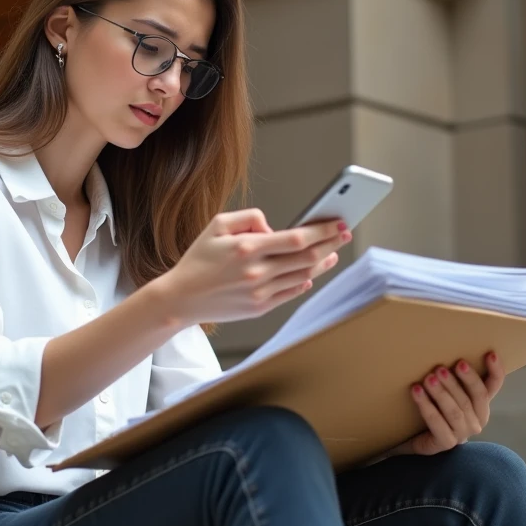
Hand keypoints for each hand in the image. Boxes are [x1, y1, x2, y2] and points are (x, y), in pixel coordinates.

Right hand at [154, 208, 349, 324]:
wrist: (181, 298)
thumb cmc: (198, 259)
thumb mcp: (217, 225)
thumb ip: (249, 217)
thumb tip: (274, 227)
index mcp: (247, 248)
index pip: (297, 238)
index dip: (322, 231)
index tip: (337, 223)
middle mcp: (257, 272)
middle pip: (306, 257)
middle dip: (331, 244)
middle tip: (344, 234)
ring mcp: (260, 293)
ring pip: (303, 276)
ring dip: (322, 263)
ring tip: (333, 253)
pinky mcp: (259, 308)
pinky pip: (291, 293)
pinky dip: (305, 282)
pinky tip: (311, 273)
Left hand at [391, 352, 505, 456]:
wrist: (416, 437)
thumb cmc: (435, 409)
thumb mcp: (447, 391)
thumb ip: (453, 376)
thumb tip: (446, 351)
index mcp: (482, 404)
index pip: (494, 386)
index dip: (495, 371)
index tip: (490, 354)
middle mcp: (477, 420)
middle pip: (473, 398)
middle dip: (460, 381)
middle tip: (442, 367)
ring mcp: (463, 434)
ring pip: (455, 411)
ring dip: (441, 393)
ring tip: (429, 378)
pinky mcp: (446, 443)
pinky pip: (437, 423)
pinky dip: (426, 406)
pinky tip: (416, 391)